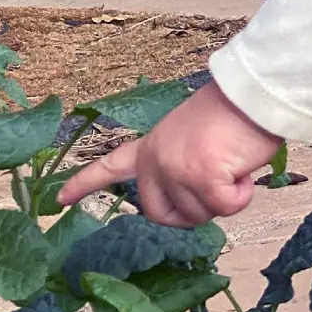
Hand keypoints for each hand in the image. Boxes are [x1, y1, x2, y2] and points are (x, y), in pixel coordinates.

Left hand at [58, 81, 283, 225]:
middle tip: (215, 190)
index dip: (85, 184)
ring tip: (232, 165)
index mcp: (151, 146)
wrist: (252, 96)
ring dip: (225, 198)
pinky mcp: (200, 177)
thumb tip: (198, 200)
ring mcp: (175, 169)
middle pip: (160, 215)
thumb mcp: (192, 141)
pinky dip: (241, 195)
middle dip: (192, 213)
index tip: (60, 199)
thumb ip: (181, 168)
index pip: (110, 166)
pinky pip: (225, 208)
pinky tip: (243, 171)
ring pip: (200, 215)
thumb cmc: (232, 116)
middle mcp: (156, 159)